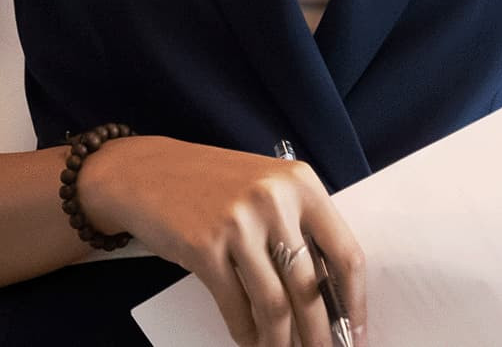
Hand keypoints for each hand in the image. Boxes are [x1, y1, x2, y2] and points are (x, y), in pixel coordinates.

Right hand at [77, 134, 367, 346]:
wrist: (147, 171)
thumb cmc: (213, 185)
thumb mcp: (267, 190)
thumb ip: (299, 229)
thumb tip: (330, 298)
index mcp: (301, 183)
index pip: (344, 254)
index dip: (355, 303)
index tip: (355, 334)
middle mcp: (273, 199)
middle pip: (310, 287)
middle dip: (320, 333)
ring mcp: (238, 223)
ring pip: (274, 304)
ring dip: (281, 341)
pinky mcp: (204, 246)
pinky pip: (235, 305)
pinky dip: (246, 332)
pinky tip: (250, 342)